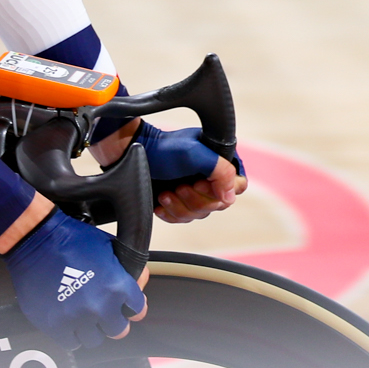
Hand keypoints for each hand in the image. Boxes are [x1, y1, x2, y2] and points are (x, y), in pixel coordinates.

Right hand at [1, 208, 147, 348]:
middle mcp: (99, 306)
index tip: (127, 307)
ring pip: (95, 339)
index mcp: (116, 286)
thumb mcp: (108, 245)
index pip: (137, 309)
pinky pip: (72, 344)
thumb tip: (139, 280)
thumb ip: (126, 267)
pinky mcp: (55, 326)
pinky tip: (70, 321)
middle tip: (105, 313)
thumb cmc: (69, 238)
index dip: (132, 306)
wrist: (34, 240)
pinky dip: (72, 335)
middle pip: (118, 330)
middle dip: (113, 321)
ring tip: (84, 316)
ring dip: (92, 329)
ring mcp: (77, 318)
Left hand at [95, 120, 246, 223]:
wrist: (130, 154)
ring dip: (181, 206)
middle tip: (180, 186)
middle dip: (196, 199)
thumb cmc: (162, 149)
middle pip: (218, 204)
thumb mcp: (195, 154)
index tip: (199, 183)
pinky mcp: (178, 201)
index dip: (221, 190)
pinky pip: (184, 218)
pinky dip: (171, 213)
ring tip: (166, 193)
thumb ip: (221, 171)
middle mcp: (209, 175)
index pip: (238, 185)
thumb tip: (230, 196)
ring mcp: (194, 189)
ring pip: (200, 213)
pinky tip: (161, 203)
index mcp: (219, 160)